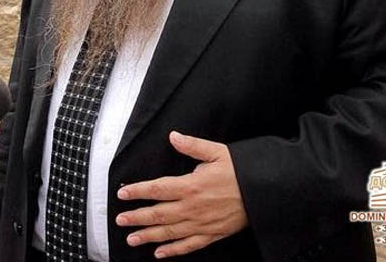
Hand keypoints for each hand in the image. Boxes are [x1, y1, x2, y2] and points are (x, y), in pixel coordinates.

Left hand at [115, 131, 247, 258]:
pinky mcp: (212, 234)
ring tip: (132, 239)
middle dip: (137, 217)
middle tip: (120, 220)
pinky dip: (173, 251)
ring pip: (169, 232)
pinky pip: (189, 245)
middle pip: (158, 214)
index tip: (123, 194)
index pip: (157, 189)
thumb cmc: (241, 171)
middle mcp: (193, 207)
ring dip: (148, 236)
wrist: (264, 192)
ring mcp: (201, 223)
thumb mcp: (217, 152)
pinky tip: (160, 254)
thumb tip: (173, 136)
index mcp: (191, 185)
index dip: (138, 192)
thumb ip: (192, 145)